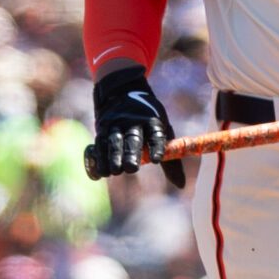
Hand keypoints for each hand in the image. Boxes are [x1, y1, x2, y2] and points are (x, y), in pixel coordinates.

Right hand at [88, 65, 185, 187]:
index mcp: (153, 121)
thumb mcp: (162, 133)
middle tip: (131, 168)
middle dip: (131, 153)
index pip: (156, 134)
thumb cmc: (149, 121)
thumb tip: (181, 185)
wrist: (122, 92)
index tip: (157, 160)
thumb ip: (170, 160)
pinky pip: (98, 144)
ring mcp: (116, 124)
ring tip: (113, 172)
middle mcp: (134, 122)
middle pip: (133, 138)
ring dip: (112, 157)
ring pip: (113, 141)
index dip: (157, 146)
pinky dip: (97, 159)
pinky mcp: (102, 129)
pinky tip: (98, 174)